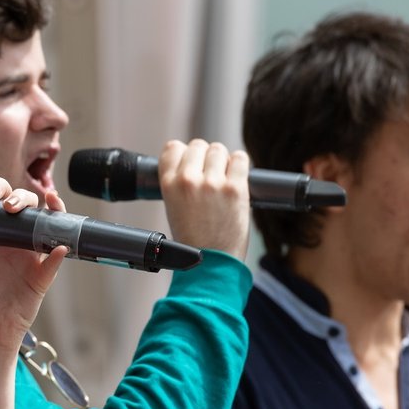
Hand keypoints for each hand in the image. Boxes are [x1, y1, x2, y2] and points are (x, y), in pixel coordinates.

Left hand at [0, 176, 64, 351]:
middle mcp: (12, 241)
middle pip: (25, 206)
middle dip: (21, 197)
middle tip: (9, 207)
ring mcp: (29, 258)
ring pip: (47, 225)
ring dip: (51, 210)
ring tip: (50, 202)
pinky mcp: (41, 277)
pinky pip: (55, 261)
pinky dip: (59, 251)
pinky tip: (58, 246)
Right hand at [157, 139, 250, 261]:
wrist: (210, 263)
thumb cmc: (193, 240)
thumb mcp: (172, 208)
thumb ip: (179, 183)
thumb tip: (193, 163)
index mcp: (169, 185)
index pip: (173, 148)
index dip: (185, 153)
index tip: (192, 162)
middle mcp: (188, 180)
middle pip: (198, 145)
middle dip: (206, 157)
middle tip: (211, 174)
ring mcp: (212, 183)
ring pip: (219, 150)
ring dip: (223, 161)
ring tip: (224, 179)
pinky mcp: (235, 189)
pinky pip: (240, 159)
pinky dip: (239, 165)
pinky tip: (236, 178)